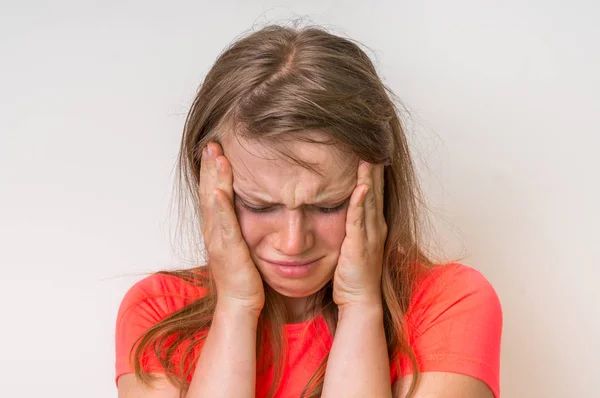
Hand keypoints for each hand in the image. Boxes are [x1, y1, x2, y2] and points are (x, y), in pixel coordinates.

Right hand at [199, 142, 264, 314]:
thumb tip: (254, 207)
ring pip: (213, 203)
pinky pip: (223, 226)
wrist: (241, 304)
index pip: (214, 192)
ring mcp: (218, 241)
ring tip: (215, 155)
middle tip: (212, 141)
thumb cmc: (246, 276)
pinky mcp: (228, 252)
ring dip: (213, 179)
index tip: (216, 148)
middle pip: (209, 191)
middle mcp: (214, 231)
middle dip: (210, 166)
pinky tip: (220, 192)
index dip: (213, 170)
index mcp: (219, 228)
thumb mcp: (245, 244)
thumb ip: (244, 225)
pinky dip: (220, 208)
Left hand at [333, 161, 386, 308]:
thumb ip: (348, 224)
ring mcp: (371, 235)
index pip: (374, 190)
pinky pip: (359, 220)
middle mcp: (376, 226)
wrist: (360, 301)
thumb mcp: (351, 243)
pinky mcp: (361, 246)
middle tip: (372, 140)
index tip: (368, 147)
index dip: (372, 169)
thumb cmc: (352, 274)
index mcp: (374, 224)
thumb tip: (338, 207)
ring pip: (371, 200)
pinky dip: (360, 203)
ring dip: (369, 177)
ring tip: (367, 154)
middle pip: (376, 189)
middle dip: (373, 164)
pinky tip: (360, 187)